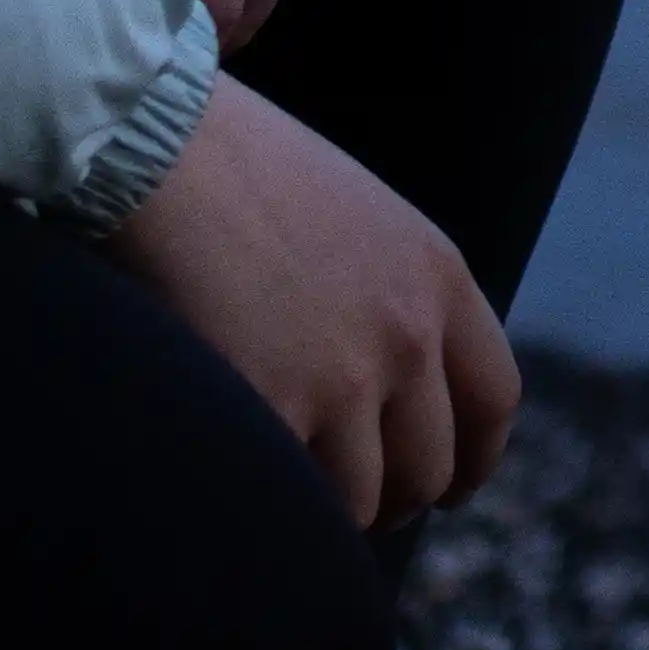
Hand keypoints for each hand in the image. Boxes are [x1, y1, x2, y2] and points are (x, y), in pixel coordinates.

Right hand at [111, 71, 517, 523]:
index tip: (450, 483)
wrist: (155, 141)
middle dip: (396, 496)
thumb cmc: (232, 164)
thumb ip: (389, 290)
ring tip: (292, 492)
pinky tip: (246, 478)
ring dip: (330, 508)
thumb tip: (388, 382)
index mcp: (435, 275)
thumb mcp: (355, 212)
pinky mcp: (274, 407)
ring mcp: (345, 376)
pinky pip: (293, 498)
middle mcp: (406, 332)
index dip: (475, 457)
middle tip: (355, 501)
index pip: (493, 398)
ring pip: (363, 499)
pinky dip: (274, 499)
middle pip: (431, 466)